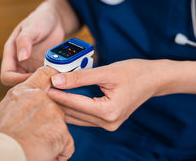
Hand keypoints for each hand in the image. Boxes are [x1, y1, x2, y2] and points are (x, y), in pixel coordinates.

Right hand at [0, 2, 64, 85]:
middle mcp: (20, 64)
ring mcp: (32, 68)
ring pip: (34, 85)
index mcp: (11, 55)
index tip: (34, 78)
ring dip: (44, 86)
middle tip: (48, 83)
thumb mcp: (32, 27)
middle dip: (32, 86)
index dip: (18, 81)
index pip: (7, 76)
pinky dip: (52, 82)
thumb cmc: (40, 19)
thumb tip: (21, 57)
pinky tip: (61, 79)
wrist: (55, 20)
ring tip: (56, 81)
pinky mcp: (44, 70)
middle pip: (19, 85)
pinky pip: (46, 81)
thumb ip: (25, 41)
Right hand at [0, 66, 73, 160]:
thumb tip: (23, 108)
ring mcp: (52, 112)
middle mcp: (39, 97)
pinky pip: (67, 144)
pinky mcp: (61, 130)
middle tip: (36, 134)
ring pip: (61, 126)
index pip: (46, 73)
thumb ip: (20, 104)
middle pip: (56, 106)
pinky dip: (59, 154)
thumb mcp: (3, 111)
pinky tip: (47, 156)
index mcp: (24, 90)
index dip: (54, 80)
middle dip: (51, 121)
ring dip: (53, 138)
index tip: (56, 89)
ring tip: (36, 147)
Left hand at [48, 59, 171, 130]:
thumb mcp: (106, 72)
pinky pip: (85, 116)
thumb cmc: (134, 72)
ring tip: (49, 92)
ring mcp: (108, 124)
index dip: (57, 94)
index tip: (42, 86)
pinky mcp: (108, 121)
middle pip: (75, 113)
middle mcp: (108, 122)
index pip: (75, 103)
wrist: (153, 79)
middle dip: (58, 100)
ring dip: (65, 105)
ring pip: (78, 116)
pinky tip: (64, 97)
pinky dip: (74, 107)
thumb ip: (80, 77)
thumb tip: (57, 79)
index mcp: (108, 111)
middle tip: (42, 88)